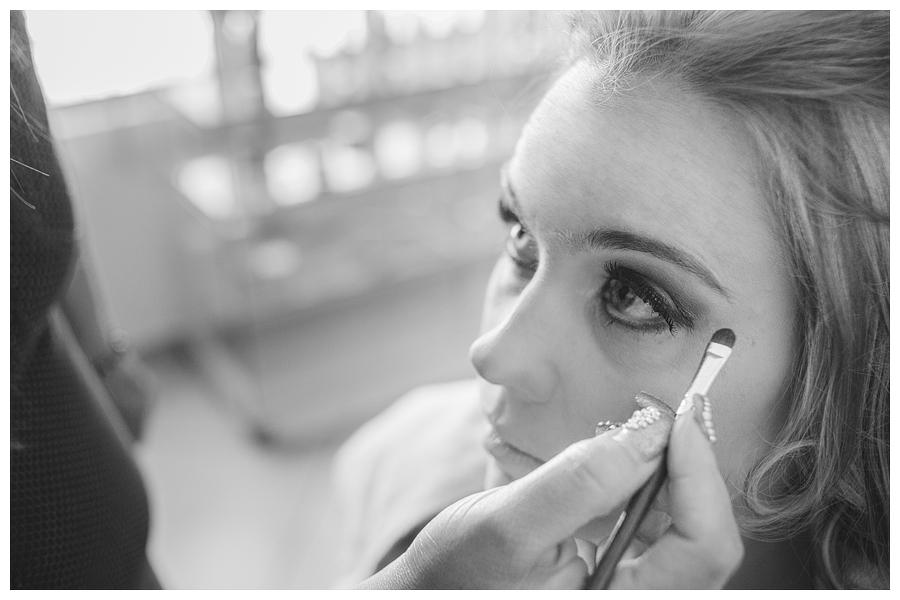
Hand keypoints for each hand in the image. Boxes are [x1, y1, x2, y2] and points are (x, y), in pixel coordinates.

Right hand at [360, 400, 741, 588]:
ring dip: (666, 474)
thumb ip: (580, 482)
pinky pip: (655, 528)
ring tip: (638, 433)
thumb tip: (651, 432)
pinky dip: (641, 486)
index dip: (698, 475)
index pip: (704, 547)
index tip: (673, 418)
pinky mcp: (618, 575)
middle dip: (686, 468)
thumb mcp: (508, 524)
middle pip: (704, 536)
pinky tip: (616, 462)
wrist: (430, 593)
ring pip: (684, 528)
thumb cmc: (457, 574)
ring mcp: (630, 589)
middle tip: (661, 413)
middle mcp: (637, 599)